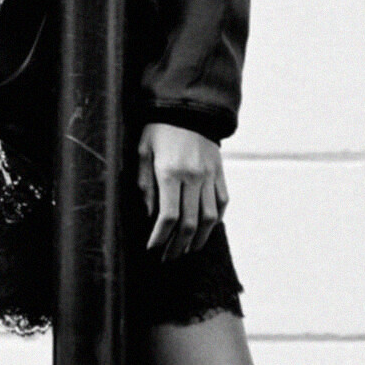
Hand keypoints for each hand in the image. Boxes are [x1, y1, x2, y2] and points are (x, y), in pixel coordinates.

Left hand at [137, 123, 227, 259]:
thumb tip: (150, 214)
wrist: (188, 107)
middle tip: (168, 257)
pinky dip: (215, 219)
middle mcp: (193, 177)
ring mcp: (210, 176)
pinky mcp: (220, 172)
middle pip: (190, 223)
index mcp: (170, 172)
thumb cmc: (158, 129)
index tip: (153, 249)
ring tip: (188, 250)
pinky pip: (222, 202)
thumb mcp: (143, 151)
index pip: (168, 216)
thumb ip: (145, 184)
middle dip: (178, 245)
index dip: (161, 237)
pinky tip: (206, 229)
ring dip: (199, 239)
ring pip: (209, 217)